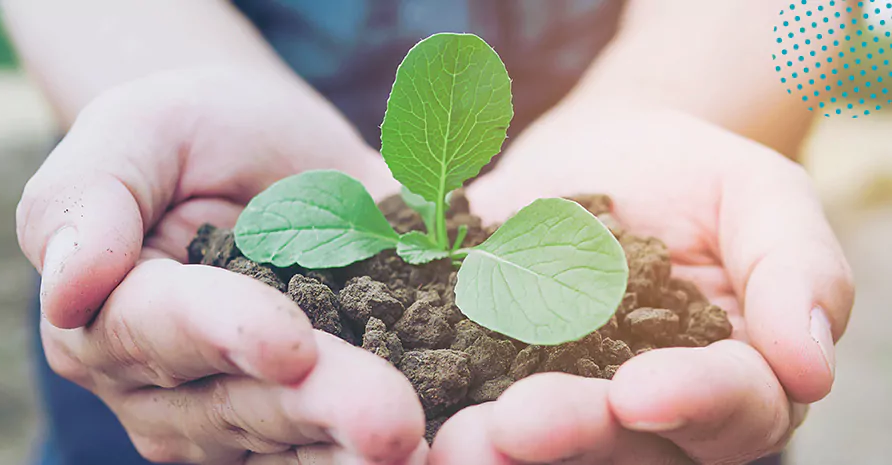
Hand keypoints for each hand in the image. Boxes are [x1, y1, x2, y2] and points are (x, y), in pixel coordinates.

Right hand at [17, 68, 425, 463]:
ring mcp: (244, 411)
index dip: (229, 336)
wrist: (265, 153)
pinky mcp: (311, 416)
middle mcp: (172, 385)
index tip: (291, 345)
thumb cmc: (193, 133)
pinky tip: (442, 449)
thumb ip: (89, 199)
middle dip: (320, 410)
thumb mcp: (138, 129)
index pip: (168, 330)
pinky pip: (339, 442)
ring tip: (419, 444)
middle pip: (244, 404)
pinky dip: (379, 444)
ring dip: (356, 446)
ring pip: (297, 443)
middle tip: (394, 423)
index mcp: (116, 315)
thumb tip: (68, 287)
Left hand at [430, 101, 853, 463]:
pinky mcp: (489, 369)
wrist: (600, 153)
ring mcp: (562, 395)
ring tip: (454, 440)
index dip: (691, 403)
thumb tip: (813, 365)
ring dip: (497, 443)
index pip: (730, 409)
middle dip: (572, 434)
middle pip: (622, 443)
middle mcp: (644, 410)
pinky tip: (405, 396)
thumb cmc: (692, 175)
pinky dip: (439, 399)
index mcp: (729, 379)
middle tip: (518, 427)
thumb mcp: (759, 195)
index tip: (643, 389)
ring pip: (543, 439)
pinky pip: (468, 391)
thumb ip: (796, 269)